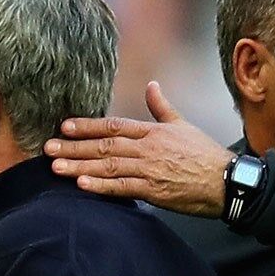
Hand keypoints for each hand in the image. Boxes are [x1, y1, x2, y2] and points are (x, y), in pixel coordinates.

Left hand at [44, 81, 233, 217]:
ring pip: (108, 166)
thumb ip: (162, 106)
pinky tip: (82, 184)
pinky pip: (123, 188)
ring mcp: (150, 169)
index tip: (64, 126)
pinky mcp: (155, 191)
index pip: (113, 126)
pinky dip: (102, 186)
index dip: (87, 126)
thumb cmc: (206, 155)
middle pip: (104, 146)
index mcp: (153, 131)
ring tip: (56, 167)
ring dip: (80, 166)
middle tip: (47, 148)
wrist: (227, 182)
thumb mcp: (183, 124)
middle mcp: (148, 148)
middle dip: (73, 147)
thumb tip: (152, 84)